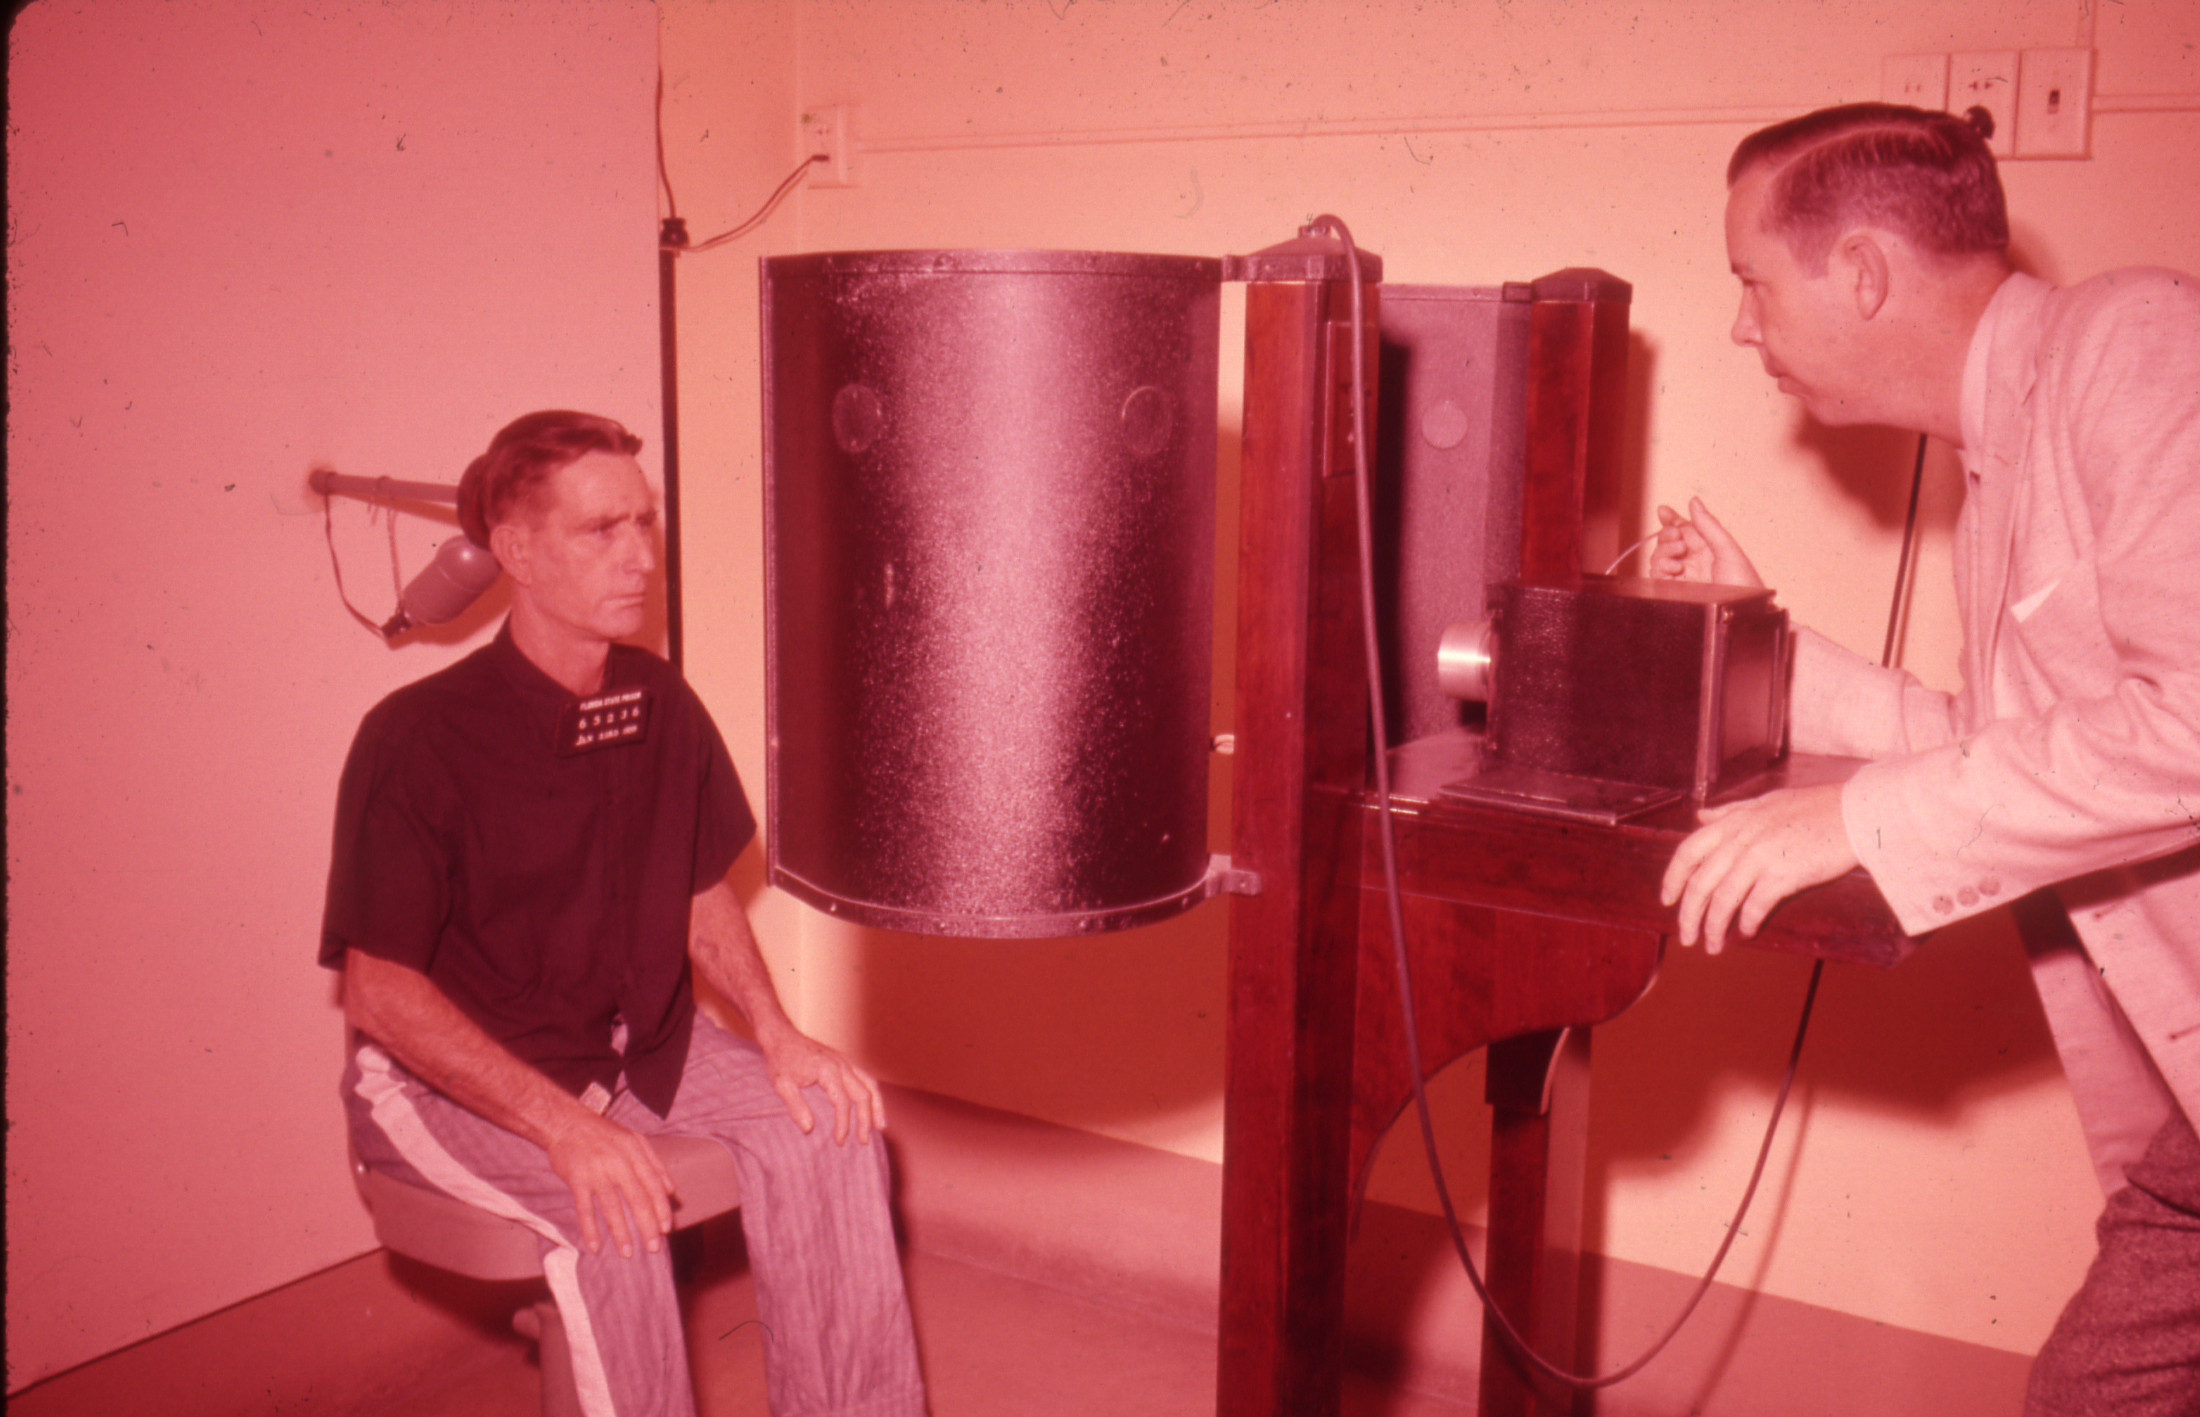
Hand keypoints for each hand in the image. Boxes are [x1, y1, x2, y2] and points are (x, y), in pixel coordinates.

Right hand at [543, 1107, 677, 1258]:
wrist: (567, 1123)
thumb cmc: (603, 1133)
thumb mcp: (634, 1139)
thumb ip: (654, 1163)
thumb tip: (670, 1190)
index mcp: (635, 1152)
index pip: (653, 1184)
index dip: (661, 1208)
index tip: (666, 1228)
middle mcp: (618, 1162)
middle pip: (636, 1198)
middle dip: (646, 1225)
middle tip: (653, 1247)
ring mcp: (596, 1172)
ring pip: (611, 1207)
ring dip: (620, 1232)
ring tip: (627, 1252)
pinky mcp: (577, 1179)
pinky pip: (585, 1208)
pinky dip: (590, 1228)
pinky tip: (595, 1246)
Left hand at [756, 1023, 885, 1145]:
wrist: (782, 1036)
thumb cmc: (780, 1060)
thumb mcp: (781, 1084)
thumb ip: (795, 1106)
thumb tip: (808, 1129)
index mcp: (828, 1070)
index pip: (843, 1102)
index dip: (843, 1124)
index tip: (839, 1141)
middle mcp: (842, 1064)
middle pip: (863, 1094)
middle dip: (866, 1120)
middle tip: (863, 1141)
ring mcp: (845, 1061)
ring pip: (870, 1084)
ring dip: (877, 1106)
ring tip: (881, 1127)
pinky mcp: (844, 1061)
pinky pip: (866, 1078)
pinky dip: (872, 1093)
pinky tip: (872, 1106)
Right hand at [1650, 498, 1763, 588]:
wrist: (1741, 611)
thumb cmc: (1743, 582)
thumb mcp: (1727, 548)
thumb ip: (1708, 525)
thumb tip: (1694, 502)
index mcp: (1707, 546)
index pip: (1685, 528)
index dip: (1672, 519)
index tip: (1663, 511)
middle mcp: (1694, 559)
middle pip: (1668, 542)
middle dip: (1666, 536)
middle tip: (1676, 537)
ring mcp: (1684, 575)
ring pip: (1660, 558)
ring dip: (1663, 552)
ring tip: (1678, 554)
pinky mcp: (1676, 590)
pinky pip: (1658, 576)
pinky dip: (1660, 569)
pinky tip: (1674, 569)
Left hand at [1660, 785, 1857, 952]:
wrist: (1856, 813)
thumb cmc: (1814, 807)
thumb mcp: (1765, 801)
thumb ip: (1730, 811)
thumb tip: (1700, 816)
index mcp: (1733, 822)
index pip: (1688, 852)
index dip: (1673, 878)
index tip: (1667, 900)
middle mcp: (1741, 839)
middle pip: (1700, 883)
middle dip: (1688, 915)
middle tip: (1686, 937)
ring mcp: (1760, 856)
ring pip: (1723, 900)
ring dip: (1713, 927)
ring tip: (1712, 945)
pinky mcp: (1783, 874)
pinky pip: (1755, 905)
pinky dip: (1747, 922)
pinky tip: (1747, 931)